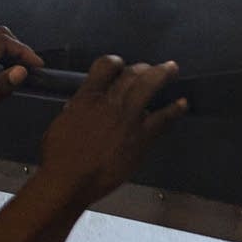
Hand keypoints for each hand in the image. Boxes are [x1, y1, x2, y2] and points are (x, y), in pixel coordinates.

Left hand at [0, 26, 42, 144]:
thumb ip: (1, 86)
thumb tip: (21, 71)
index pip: (2, 42)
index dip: (23, 51)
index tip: (36, 64)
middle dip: (17, 46)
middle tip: (30, 63)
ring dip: (9, 48)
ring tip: (21, 65)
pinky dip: (2, 54)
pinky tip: (7, 69)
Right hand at [37, 56, 187, 204]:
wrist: (69, 180)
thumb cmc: (58, 156)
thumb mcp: (61, 123)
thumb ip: (76, 111)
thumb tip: (79, 107)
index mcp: (87, 97)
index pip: (105, 66)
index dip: (116, 62)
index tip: (121, 64)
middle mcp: (109, 102)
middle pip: (132, 74)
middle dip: (144, 68)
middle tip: (152, 68)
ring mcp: (127, 118)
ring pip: (149, 87)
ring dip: (162, 74)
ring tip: (172, 69)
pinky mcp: (141, 137)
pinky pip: (163, 118)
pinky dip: (175, 109)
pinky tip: (183, 104)